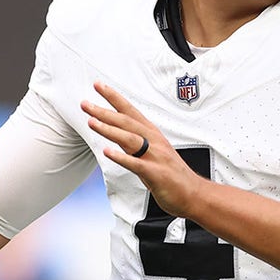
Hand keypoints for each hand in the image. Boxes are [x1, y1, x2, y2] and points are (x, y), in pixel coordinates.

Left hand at [81, 82, 204, 217]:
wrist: (193, 193)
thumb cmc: (171, 173)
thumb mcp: (152, 152)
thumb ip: (133, 142)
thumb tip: (115, 133)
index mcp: (152, 134)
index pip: (130, 111)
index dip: (114, 97)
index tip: (98, 85)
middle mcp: (154, 142)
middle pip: (127, 122)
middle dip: (104, 111)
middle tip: (86, 104)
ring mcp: (155, 157)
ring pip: (130, 139)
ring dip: (109, 130)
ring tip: (92, 122)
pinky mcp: (156, 173)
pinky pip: (136, 164)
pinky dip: (121, 157)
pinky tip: (107, 153)